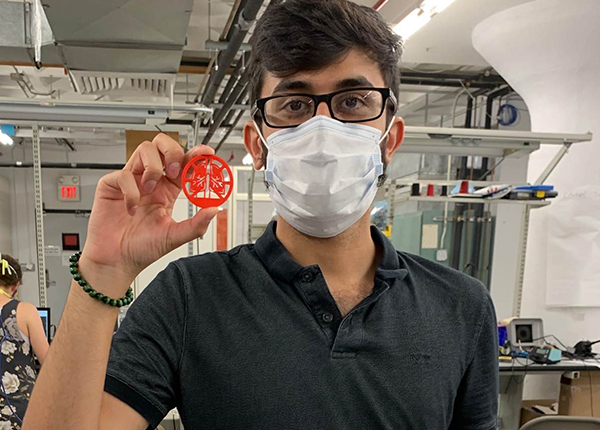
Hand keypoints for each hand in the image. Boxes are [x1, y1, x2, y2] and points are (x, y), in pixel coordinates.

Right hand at [80, 134, 217, 294]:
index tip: (207, 153)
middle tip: (175, 170)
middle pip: (163, 145)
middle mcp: (151, 181)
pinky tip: (132, 208)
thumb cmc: (142, 248)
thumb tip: (214, 209)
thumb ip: (196, 224)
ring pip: (144, 150)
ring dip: (152, 167)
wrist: (117, 261)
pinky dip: (130, 191)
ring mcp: (132, 181)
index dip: (195, 154)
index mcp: (168, 190)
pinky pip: (123, 174)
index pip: (184, 163)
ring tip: (150, 189)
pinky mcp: (112, 185)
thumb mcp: (175, 236)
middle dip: (173, 152)